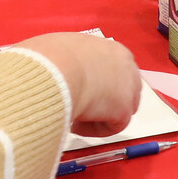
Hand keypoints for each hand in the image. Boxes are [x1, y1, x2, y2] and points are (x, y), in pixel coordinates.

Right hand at [19, 32, 142, 138]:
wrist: (54, 69)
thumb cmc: (49, 57)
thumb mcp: (58, 49)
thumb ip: (67, 60)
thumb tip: (50, 69)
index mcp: (112, 49)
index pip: (115, 70)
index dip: (98, 85)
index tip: (81, 90)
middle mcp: (126, 65)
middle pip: (122, 90)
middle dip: (103, 101)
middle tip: (80, 106)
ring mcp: (128, 87)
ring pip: (118, 110)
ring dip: (96, 116)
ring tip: (72, 115)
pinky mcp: (125, 109)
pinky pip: (112, 127)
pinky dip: (93, 129)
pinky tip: (75, 123)